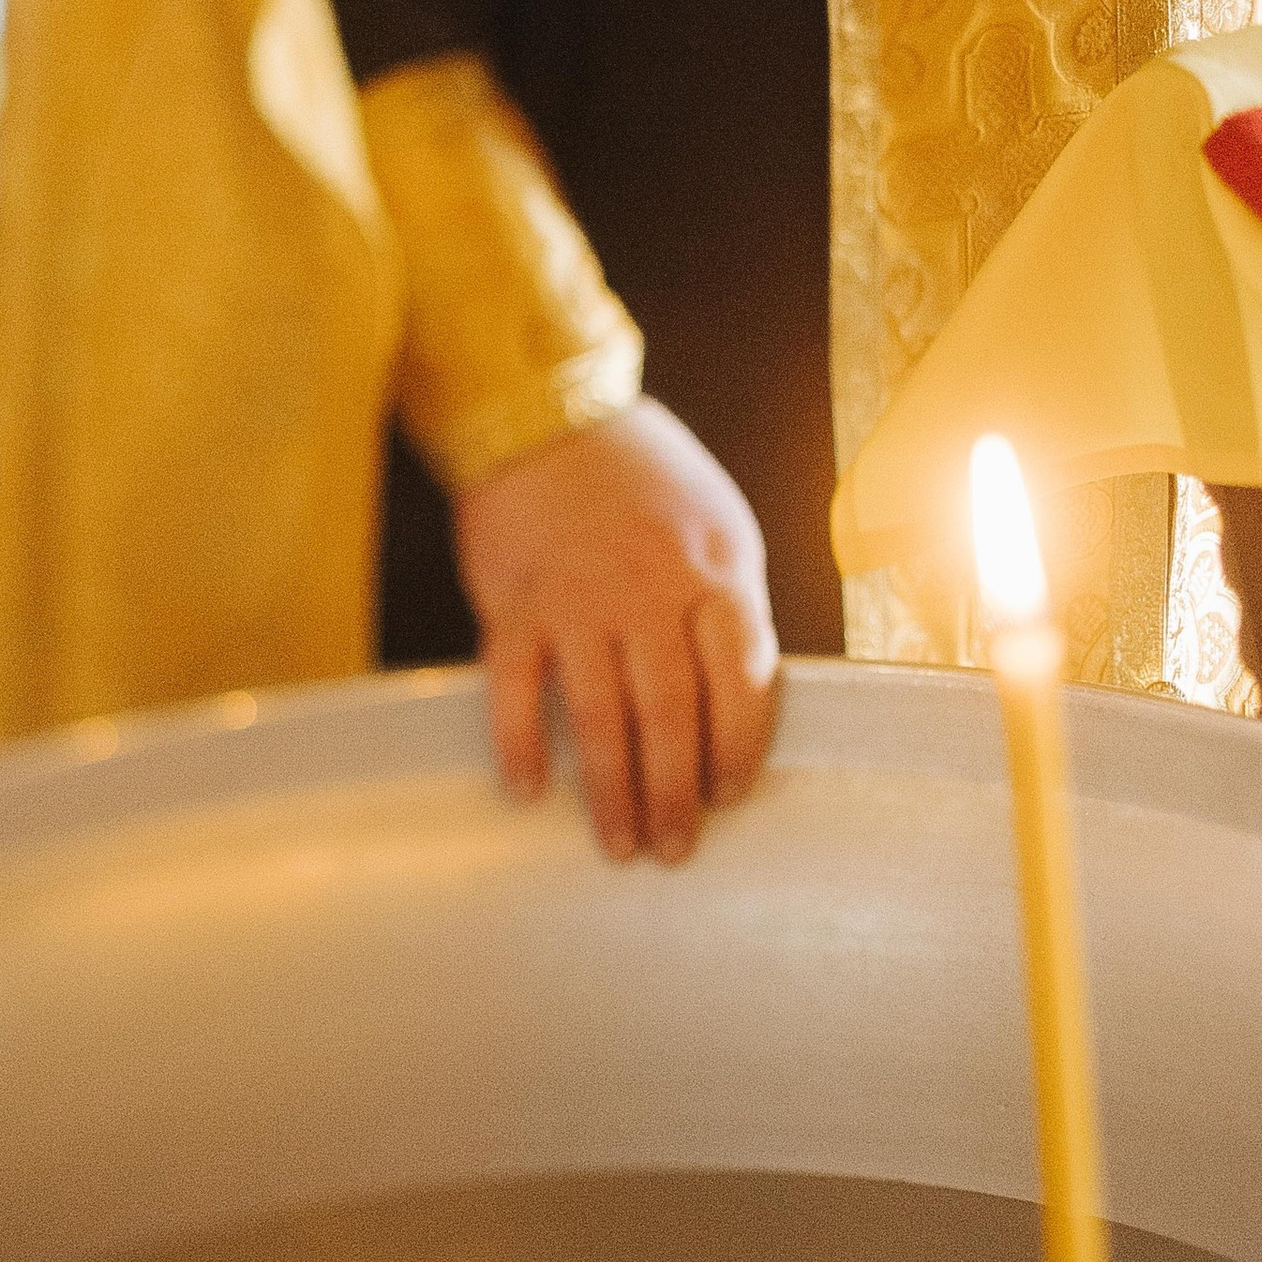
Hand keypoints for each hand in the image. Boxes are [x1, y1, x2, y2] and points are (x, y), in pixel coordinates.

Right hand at [451, 397, 778, 862]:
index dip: (740, 744)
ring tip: (619, 843)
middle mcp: (650, 585)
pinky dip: (521, 744)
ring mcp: (580, 594)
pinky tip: (530, 789)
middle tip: (674, 848)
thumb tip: (746, 701)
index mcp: (714, 565)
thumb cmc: (642, 477)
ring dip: (611, 790)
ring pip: (600, 714)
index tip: (731, 794)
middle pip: (671, 711)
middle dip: (676, 792)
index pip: (743, 674)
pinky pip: (515, 688)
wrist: (547, 413)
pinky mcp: (516, 600)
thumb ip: (728, 604)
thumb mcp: (714, 523)